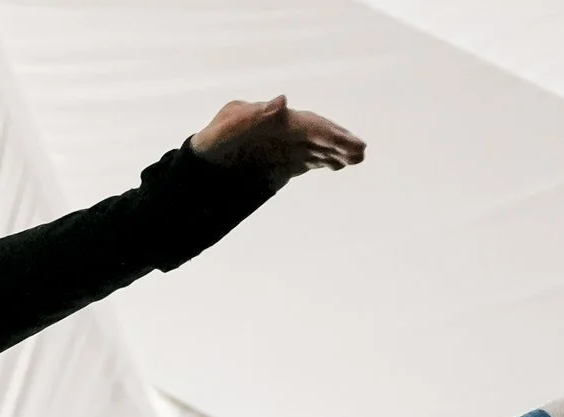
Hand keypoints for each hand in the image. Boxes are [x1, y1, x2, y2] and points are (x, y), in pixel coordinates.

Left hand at [191, 95, 364, 183]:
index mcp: (274, 119)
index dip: (328, 133)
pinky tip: (339, 166)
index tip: (347, 142)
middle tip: (360, 152)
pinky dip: (324, 162)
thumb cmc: (212, 143)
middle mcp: (284, 130)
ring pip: (316, 147)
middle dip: (339, 142)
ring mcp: (285, 146)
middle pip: (317, 134)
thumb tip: (283, 100)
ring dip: (337, 153)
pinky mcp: (282, 164)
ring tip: (356, 159)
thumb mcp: (225, 129)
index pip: (307, 125)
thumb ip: (252, 116)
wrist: (202, 168)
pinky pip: (307, 160)